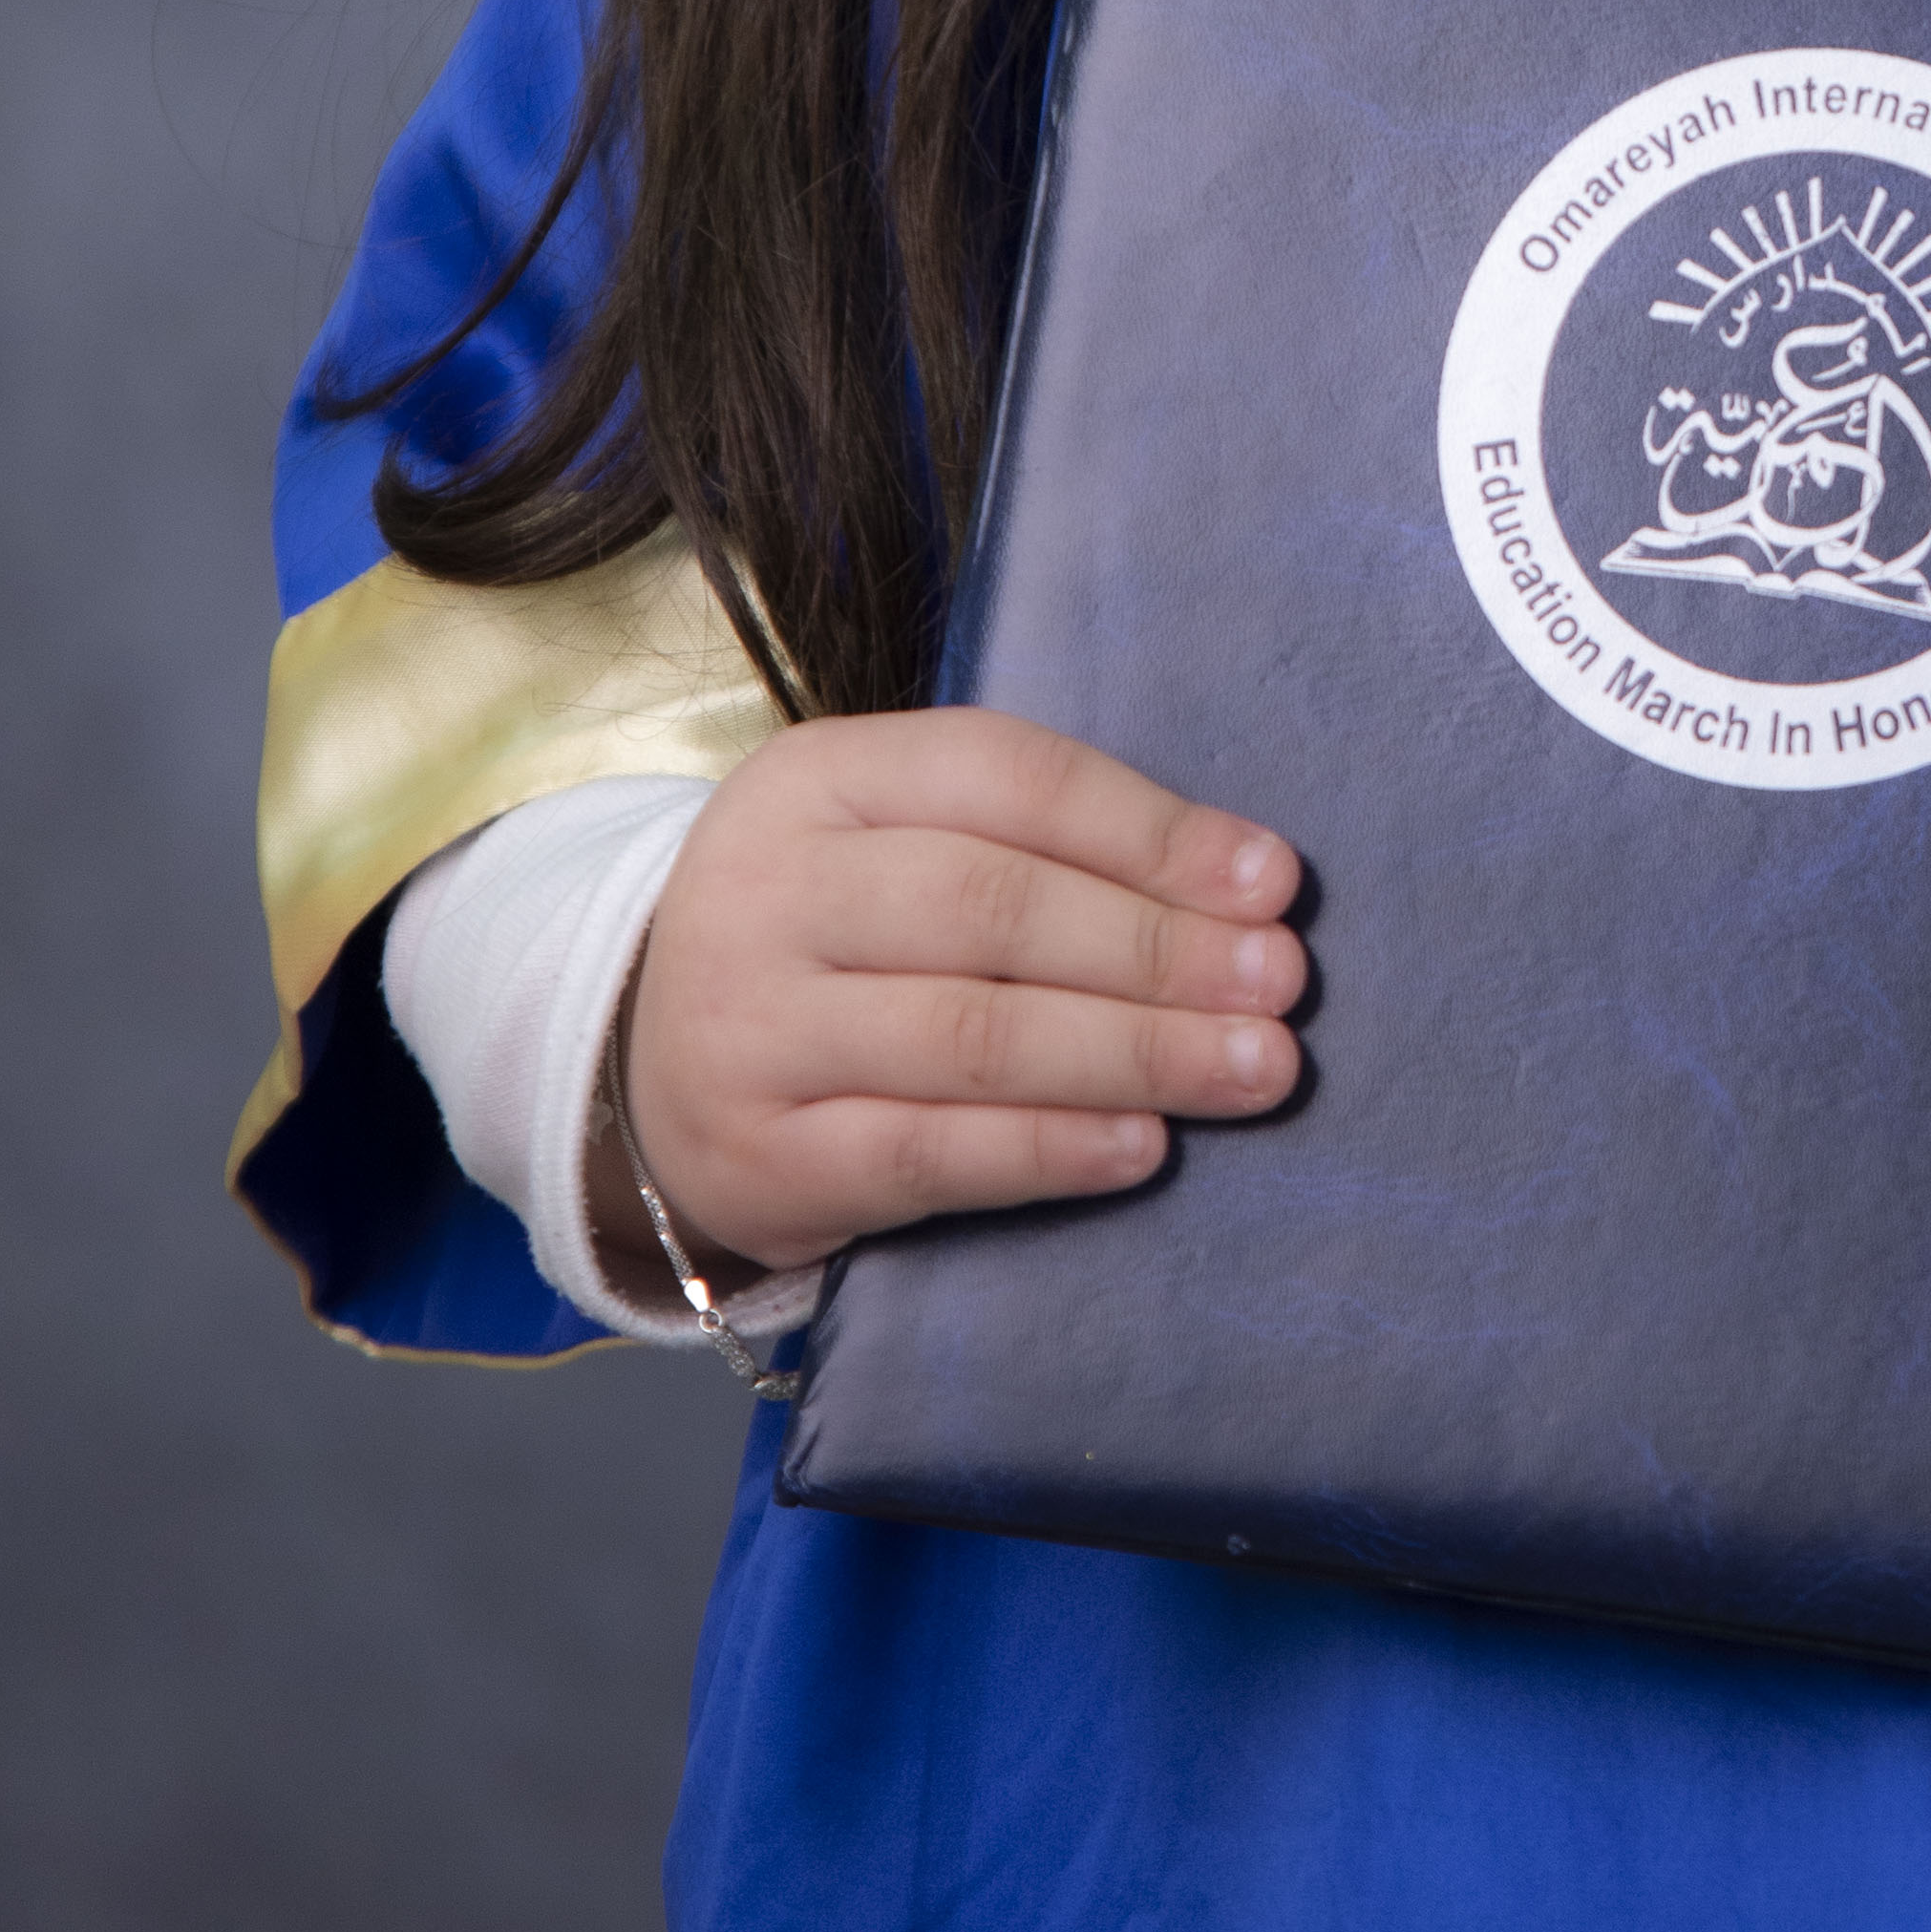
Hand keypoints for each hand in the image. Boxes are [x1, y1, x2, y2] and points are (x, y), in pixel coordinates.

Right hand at [612, 706, 1307, 1284]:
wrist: (650, 1059)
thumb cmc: (836, 932)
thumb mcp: (901, 838)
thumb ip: (1046, 842)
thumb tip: (1247, 881)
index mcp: (817, 776)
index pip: (1005, 779)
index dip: (1150, 831)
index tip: (1273, 883)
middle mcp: (766, 890)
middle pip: (994, 910)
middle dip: (1157, 949)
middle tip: (1280, 984)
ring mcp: (748, 1028)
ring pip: (970, 1036)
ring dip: (1134, 1054)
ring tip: (1253, 1066)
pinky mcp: (757, 1154)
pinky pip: (925, 1154)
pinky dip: (1048, 1151)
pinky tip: (1143, 1146)